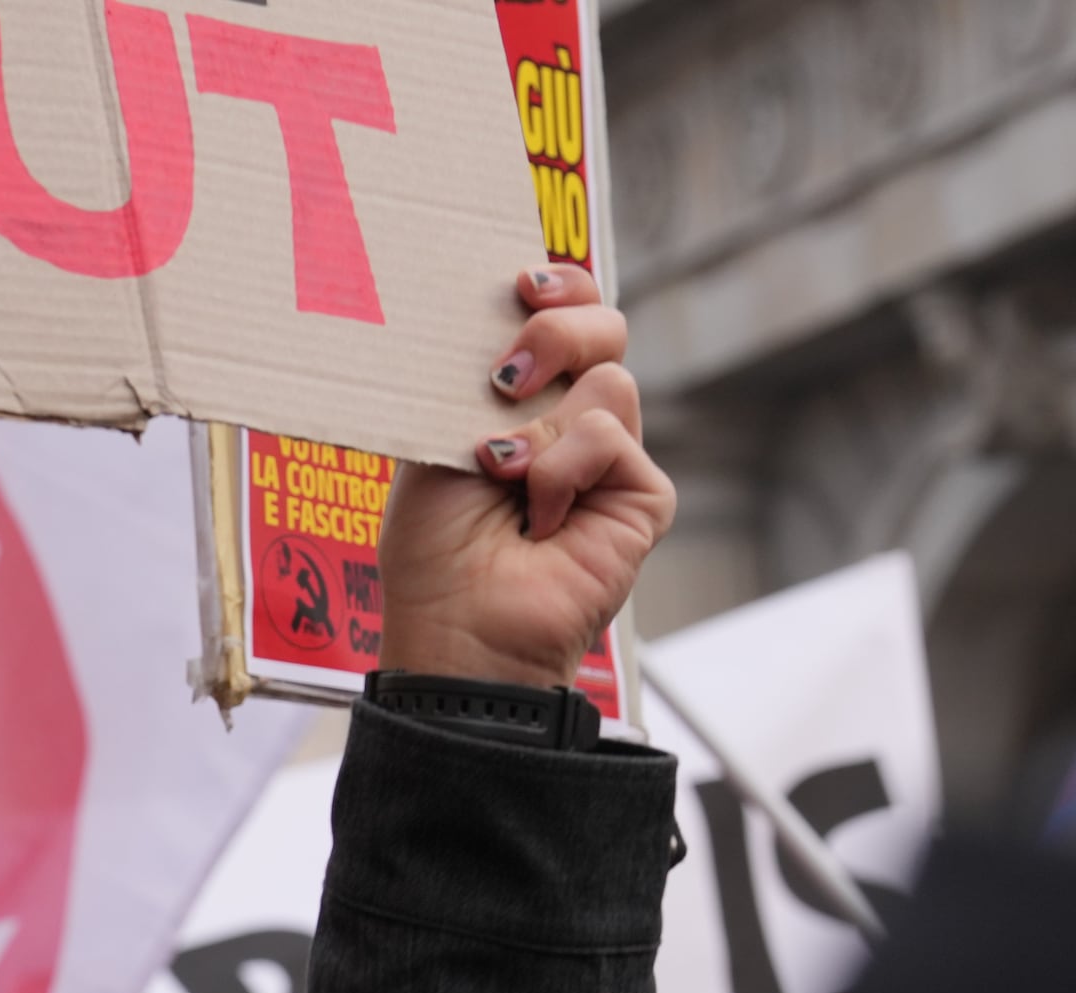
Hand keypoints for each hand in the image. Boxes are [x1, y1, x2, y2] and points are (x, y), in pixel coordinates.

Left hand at [377, 264, 677, 688]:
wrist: (458, 623)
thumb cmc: (434, 547)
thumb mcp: (435, 437)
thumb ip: (473, 374)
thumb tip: (504, 311)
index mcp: (528, 401)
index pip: (568, 312)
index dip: (560, 288)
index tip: (522, 285)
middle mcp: (576, 422)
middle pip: (604, 327)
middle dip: (555, 331)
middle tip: (504, 377)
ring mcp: (612, 460)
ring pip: (610, 379)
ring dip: (540, 426)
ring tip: (500, 474)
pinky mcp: (642, 496)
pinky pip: (610, 438)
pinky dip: (560, 471)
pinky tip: (538, 520)